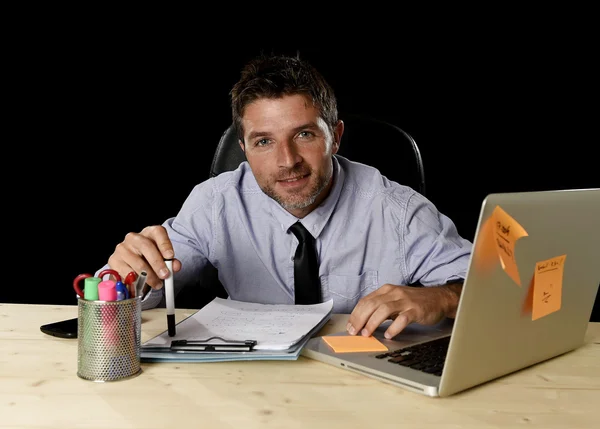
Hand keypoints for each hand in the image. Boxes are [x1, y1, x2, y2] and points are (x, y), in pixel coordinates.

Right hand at [107, 225, 181, 292]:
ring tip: (157, 284)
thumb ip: (171, 262)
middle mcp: (134, 237)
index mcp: (149, 232)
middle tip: (165, 275)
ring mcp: (122, 248)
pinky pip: (127, 273)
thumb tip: (175, 266)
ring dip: (149, 276)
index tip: (170, 256)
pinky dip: (137, 281)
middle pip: (146, 246)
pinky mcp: (113, 260)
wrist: (131, 263)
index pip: (158, 232)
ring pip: (137, 262)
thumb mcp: (162, 258)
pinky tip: (143, 284)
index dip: (164, 244)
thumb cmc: (150, 258)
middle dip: (157, 263)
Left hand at [346, 283, 460, 338]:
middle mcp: (394, 293)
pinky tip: (389, 335)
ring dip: (373, 322)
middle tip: (354, 332)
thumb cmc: (414, 301)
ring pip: (384, 310)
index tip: (350, 326)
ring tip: (367, 334)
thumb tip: (364, 322)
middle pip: (372, 304)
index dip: (355, 314)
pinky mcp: (416, 310)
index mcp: (386, 290)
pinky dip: (394, 327)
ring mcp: (405, 301)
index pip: (366, 300)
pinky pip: (403, 319)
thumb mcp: (394, 300)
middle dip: (360, 319)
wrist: (438, 298)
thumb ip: (380, 308)